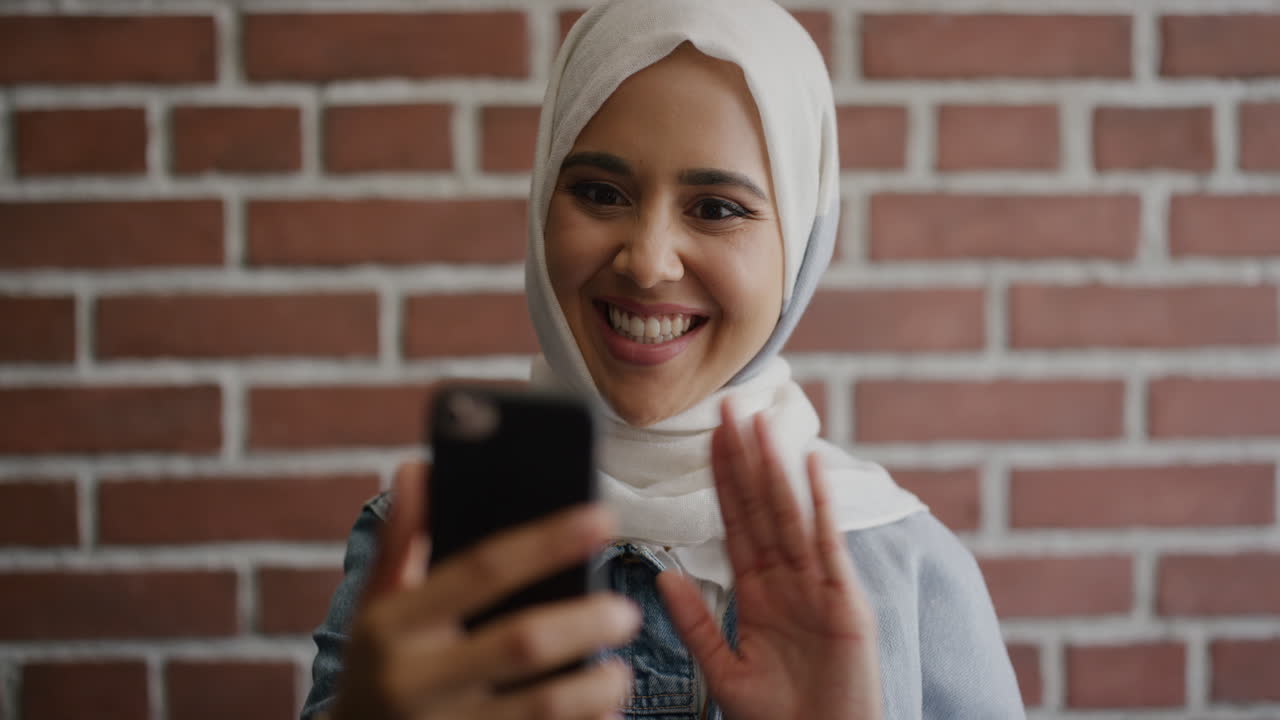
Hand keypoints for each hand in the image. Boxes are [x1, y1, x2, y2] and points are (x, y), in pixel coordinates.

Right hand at [333, 462, 639, 719]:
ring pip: (540, 708)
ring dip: (594, 689)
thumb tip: (418, 469)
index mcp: (394, 623)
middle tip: (627, 612)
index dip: (548, 540)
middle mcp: (413, 678)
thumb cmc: (376, 665)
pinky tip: (605, 718)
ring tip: (619, 674)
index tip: (603, 517)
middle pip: (521, 642)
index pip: (482, 568)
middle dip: (585, 622)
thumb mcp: (375, 606)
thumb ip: (401, 540)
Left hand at [656, 401, 883, 719]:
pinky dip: (820, 504)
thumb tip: (663, 574)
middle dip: (745, 458)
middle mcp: (788, 580)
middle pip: (761, 506)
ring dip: (774, 467)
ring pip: (790, 514)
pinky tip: (809, 466)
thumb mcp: (724, 670)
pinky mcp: (845, 601)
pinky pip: (828, 544)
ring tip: (760, 422)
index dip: (723, 480)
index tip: (709, 438)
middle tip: (730, 407)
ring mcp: (818, 586)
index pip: (736, 523)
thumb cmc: (778, 719)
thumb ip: (696, 622)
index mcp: (759, 593)